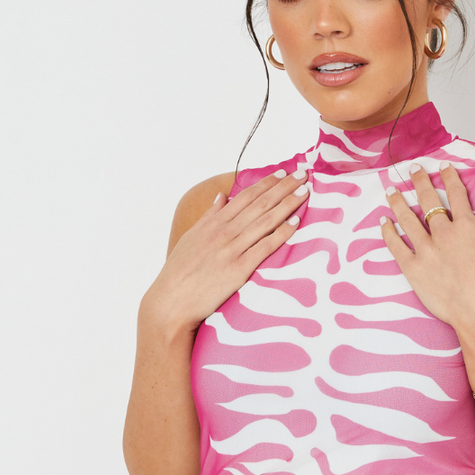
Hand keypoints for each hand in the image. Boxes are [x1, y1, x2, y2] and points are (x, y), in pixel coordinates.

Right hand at [143, 170, 308, 336]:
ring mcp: (231, 249)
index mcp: (213, 222)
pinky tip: (295, 222)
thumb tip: (222, 196)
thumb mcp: (191, 237)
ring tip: (304, 192)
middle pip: (260, 204)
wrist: (171, 301)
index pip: (245, 196)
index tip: (283, 173)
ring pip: (265, 221)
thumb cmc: (179, 272)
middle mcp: (224, 231)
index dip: (266, 183)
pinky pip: (265, 246)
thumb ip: (209, 216)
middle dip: (283, 188)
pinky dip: (281, 233)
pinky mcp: (238, 269)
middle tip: (302, 175)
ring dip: (287, 204)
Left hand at [380, 163, 474, 334]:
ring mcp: (426, 252)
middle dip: (420, 182)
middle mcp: (443, 234)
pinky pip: (396, 247)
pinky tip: (383, 222)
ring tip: (391, 191)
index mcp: (466, 226)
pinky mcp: (414, 270)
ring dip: (398, 202)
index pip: (456, 193)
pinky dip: (388, 233)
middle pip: (428, 201)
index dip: (448, 177)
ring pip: (407, 219)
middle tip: (413, 170)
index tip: (442, 166)